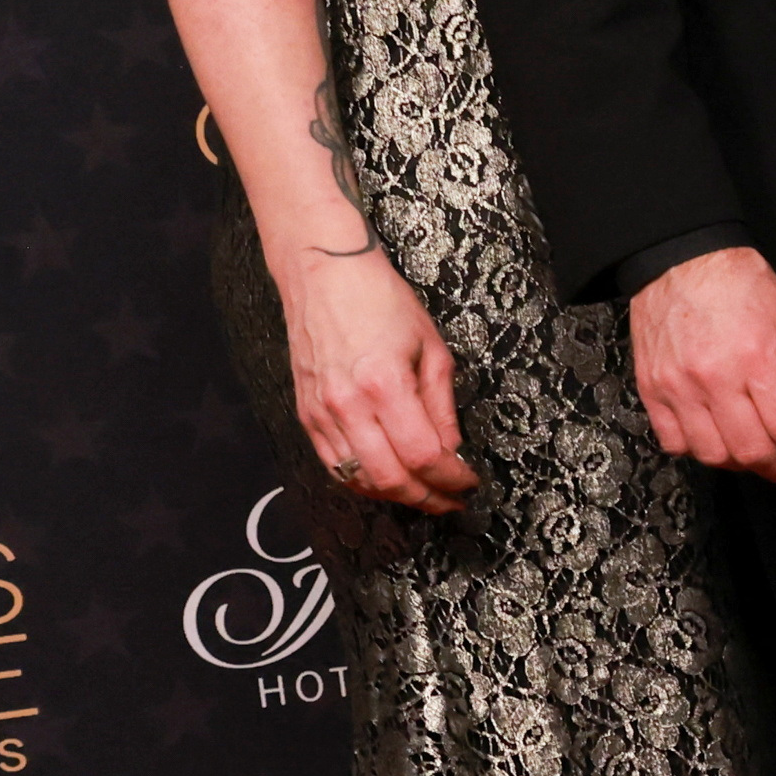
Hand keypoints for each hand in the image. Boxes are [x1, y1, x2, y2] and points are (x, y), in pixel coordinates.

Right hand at [277, 243, 477, 512]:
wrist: (324, 274)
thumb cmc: (382, 302)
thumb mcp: (433, 349)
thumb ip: (442, 407)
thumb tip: (452, 452)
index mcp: (384, 385)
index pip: (423, 455)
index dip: (452, 479)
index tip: (470, 483)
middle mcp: (347, 405)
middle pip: (390, 478)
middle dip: (426, 498)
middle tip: (451, 501)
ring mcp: (320, 412)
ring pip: (358, 478)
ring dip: (395, 495)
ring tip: (425, 494)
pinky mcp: (306, 412)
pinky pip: (333, 463)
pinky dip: (362, 480)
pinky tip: (387, 479)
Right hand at [629, 245, 775, 485]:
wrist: (680, 260)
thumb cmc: (745, 287)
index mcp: (758, 357)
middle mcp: (715, 378)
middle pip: (754, 452)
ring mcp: (678, 387)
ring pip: (714, 455)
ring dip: (745, 466)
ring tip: (765, 455)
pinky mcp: (651, 390)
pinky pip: (675, 443)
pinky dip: (702, 452)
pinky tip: (723, 439)